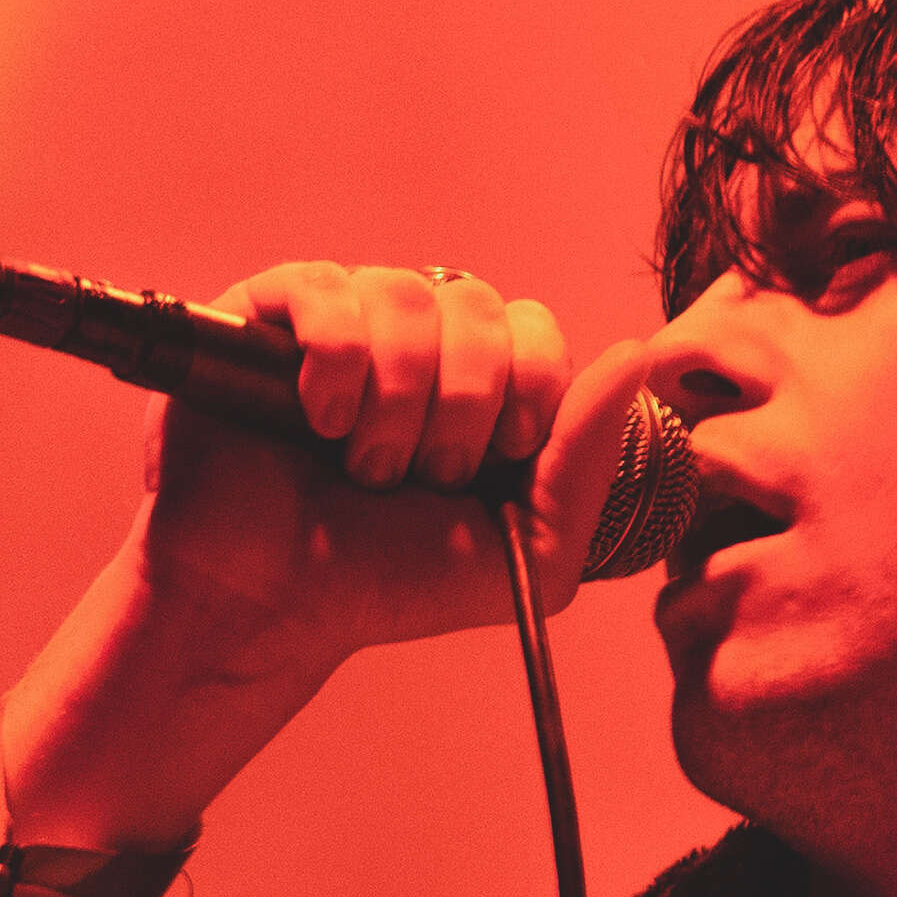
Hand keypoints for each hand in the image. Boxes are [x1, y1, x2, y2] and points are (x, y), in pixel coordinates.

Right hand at [134, 260, 576, 664]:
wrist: (276, 609)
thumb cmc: (391, 583)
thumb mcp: (530, 550)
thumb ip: (588, 459)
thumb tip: (633, 353)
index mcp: (480, 384)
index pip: (534, 328)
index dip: (529, 387)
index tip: (499, 458)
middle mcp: (414, 342)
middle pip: (479, 304)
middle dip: (464, 404)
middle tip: (424, 477)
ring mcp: (340, 322)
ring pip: (406, 294)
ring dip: (397, 399)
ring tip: (363, 466)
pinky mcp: (263, 318)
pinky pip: (324, 286)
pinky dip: (335, 359)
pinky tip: (317, 417)